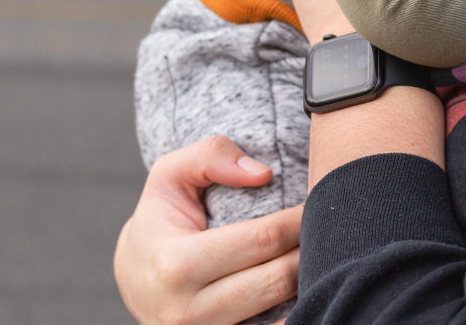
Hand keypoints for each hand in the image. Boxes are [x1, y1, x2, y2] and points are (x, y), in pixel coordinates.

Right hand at [115, 135, 301, 324]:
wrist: (134, 278)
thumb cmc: (160, 219)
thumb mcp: (170, 175)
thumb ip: (211, 155)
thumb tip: (263, 174)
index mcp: (176, 264)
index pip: (262, 239)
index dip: (299, 218)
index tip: (319, 201)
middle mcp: (186, 311)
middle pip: (277, 280)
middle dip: (311, 249)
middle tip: (331, 227)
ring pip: (281, 314)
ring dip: (307, 282)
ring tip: (320, 254)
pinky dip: (294, 312)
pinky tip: (304, 289)